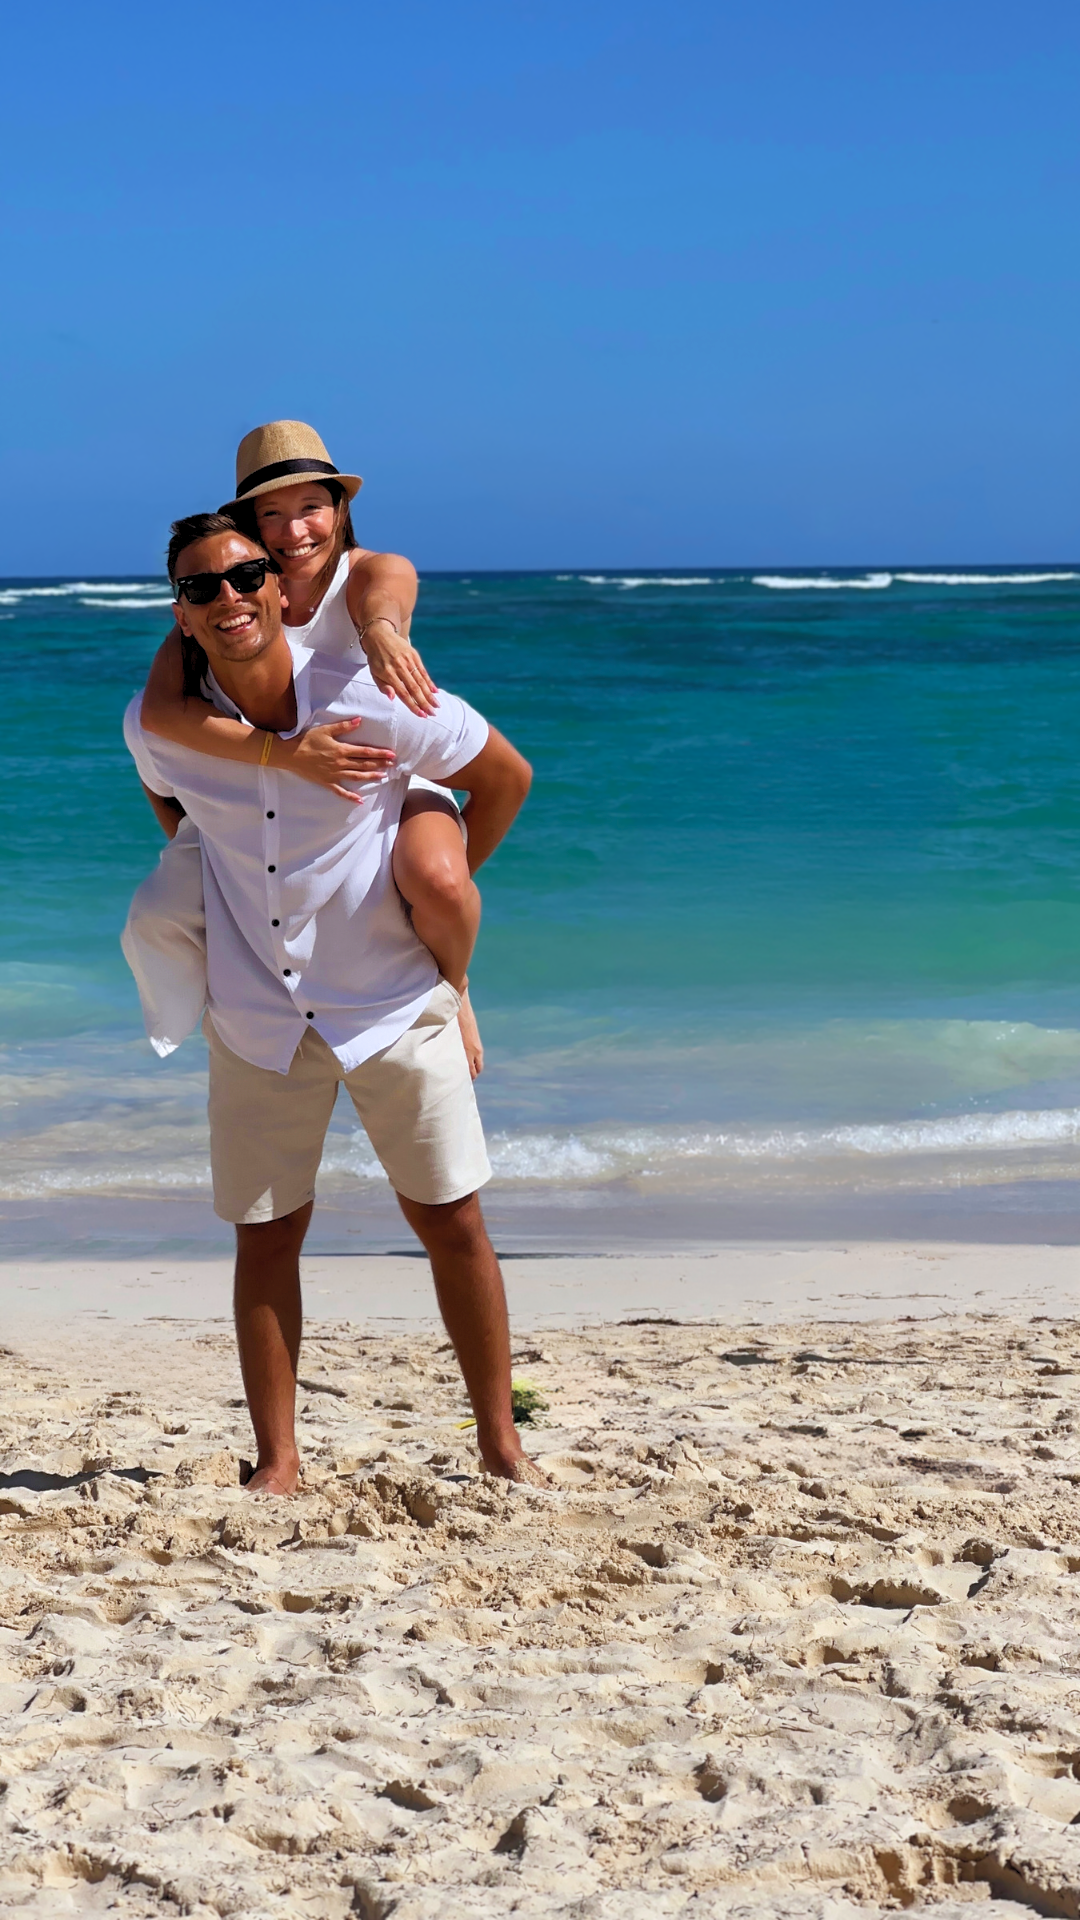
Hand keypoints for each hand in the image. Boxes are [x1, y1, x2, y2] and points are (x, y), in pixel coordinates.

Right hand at [281, 720, 395, 803]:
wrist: (290, 754)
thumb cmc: (307, 740)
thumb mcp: (325, 730)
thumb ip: (343, 726)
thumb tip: (359, 720)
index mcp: (341, 750)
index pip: (365, 752)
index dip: (379, 753)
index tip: (391, 754)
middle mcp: (340, 764)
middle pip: (364, 765)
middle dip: (379, 764)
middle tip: (393, 765)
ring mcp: (334, 775)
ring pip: (356, 777)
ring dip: (370, 777)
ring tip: (383, 777)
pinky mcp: (327, 782)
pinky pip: (340, 792)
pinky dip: (350, 797)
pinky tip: (359, 801)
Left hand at [361, 622, 438, 716]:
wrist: (379, 635)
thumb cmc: (375, 658)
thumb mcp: (374, 673)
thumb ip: (383, 687)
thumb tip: (393, 698)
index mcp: (388, 673)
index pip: (403, 693)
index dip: (413, 705)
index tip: (421, 715)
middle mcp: (400, 667)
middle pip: (415, 688)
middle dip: (424, 703)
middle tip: (432, 714)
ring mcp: (408, 660)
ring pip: (421, 681)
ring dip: (430, 694)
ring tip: (436, 706)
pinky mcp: (414, 655)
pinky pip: (423, 671)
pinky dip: (429, 682)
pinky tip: (435, 691)